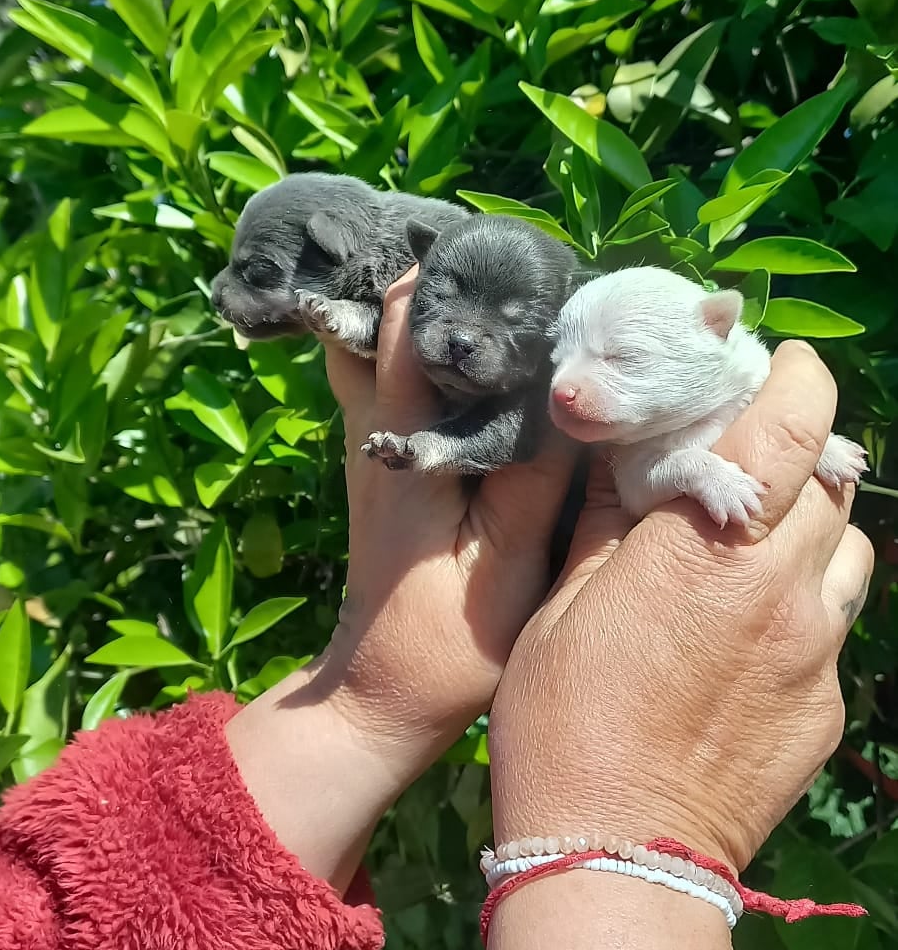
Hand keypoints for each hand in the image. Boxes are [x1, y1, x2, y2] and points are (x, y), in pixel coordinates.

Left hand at [227, 272, 574, 887]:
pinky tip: (497, 355)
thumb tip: (574, 384)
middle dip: (452, 276)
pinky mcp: (388, 460)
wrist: (385, 696)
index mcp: (406, 439)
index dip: (463, 272)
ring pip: (393, 340)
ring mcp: (375, 439)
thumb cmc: (450, 638)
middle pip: (395, 311)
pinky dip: (441, 352)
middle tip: (524, 262)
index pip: (414, 318)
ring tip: (517, 293)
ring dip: (446, 312)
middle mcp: (377, 423)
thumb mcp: (509, 556)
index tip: (522, 252)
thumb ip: (537, 466)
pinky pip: (404, 377)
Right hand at [488, 342, 872, 875]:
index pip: (794, 421)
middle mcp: (783, 588)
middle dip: (800, 455)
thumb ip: (614, 519)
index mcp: (712, 547)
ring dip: (813, 532)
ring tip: (755, 550)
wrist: (612, 856)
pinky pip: (833, 630)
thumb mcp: (565, 602)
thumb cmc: (563, 721)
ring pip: (849, 552)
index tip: (775, 366)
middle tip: (751, 458)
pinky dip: (803, 610)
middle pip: (832, 481)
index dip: (796, 377)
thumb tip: (632, 456)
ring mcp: (815, 653)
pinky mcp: (824, 709)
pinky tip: (749, 637)